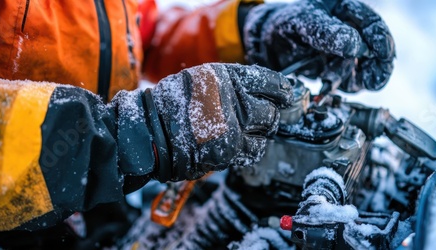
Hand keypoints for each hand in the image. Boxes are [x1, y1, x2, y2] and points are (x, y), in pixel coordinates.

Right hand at [149, 63, 292, 180]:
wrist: (149, 130)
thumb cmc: (172, 104)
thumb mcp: (202, 79)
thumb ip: (232, 83)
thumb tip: (263, 91)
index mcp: (227, 77)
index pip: (270, 82)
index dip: (282, 90)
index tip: (286, 94)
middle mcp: (234, 100)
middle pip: (271, 110)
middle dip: (269, 114)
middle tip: (261, 116)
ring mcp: (233, 127)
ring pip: (266, 131)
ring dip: (260, 132)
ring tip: (243, 130)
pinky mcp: (230, 150)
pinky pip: (253, 149)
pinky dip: (250, 147)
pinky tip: (238, 142)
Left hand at [243, 0, 394, 91]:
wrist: (267, 43)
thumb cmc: (285, 24)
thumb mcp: (303, 22)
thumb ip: (328, 32)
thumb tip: (357, 46)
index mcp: (346, 11)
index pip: (372, 25)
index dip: (382, 40)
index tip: (384, 55)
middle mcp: (351, 32)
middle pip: (376, 51)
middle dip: (376, 68)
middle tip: (373, 82)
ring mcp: (345, 53)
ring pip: (362, 70)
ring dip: (351, 79)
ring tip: (329, 79)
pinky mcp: (336, 70)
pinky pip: (346, 82)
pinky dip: (339, 87)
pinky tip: (326, 87)